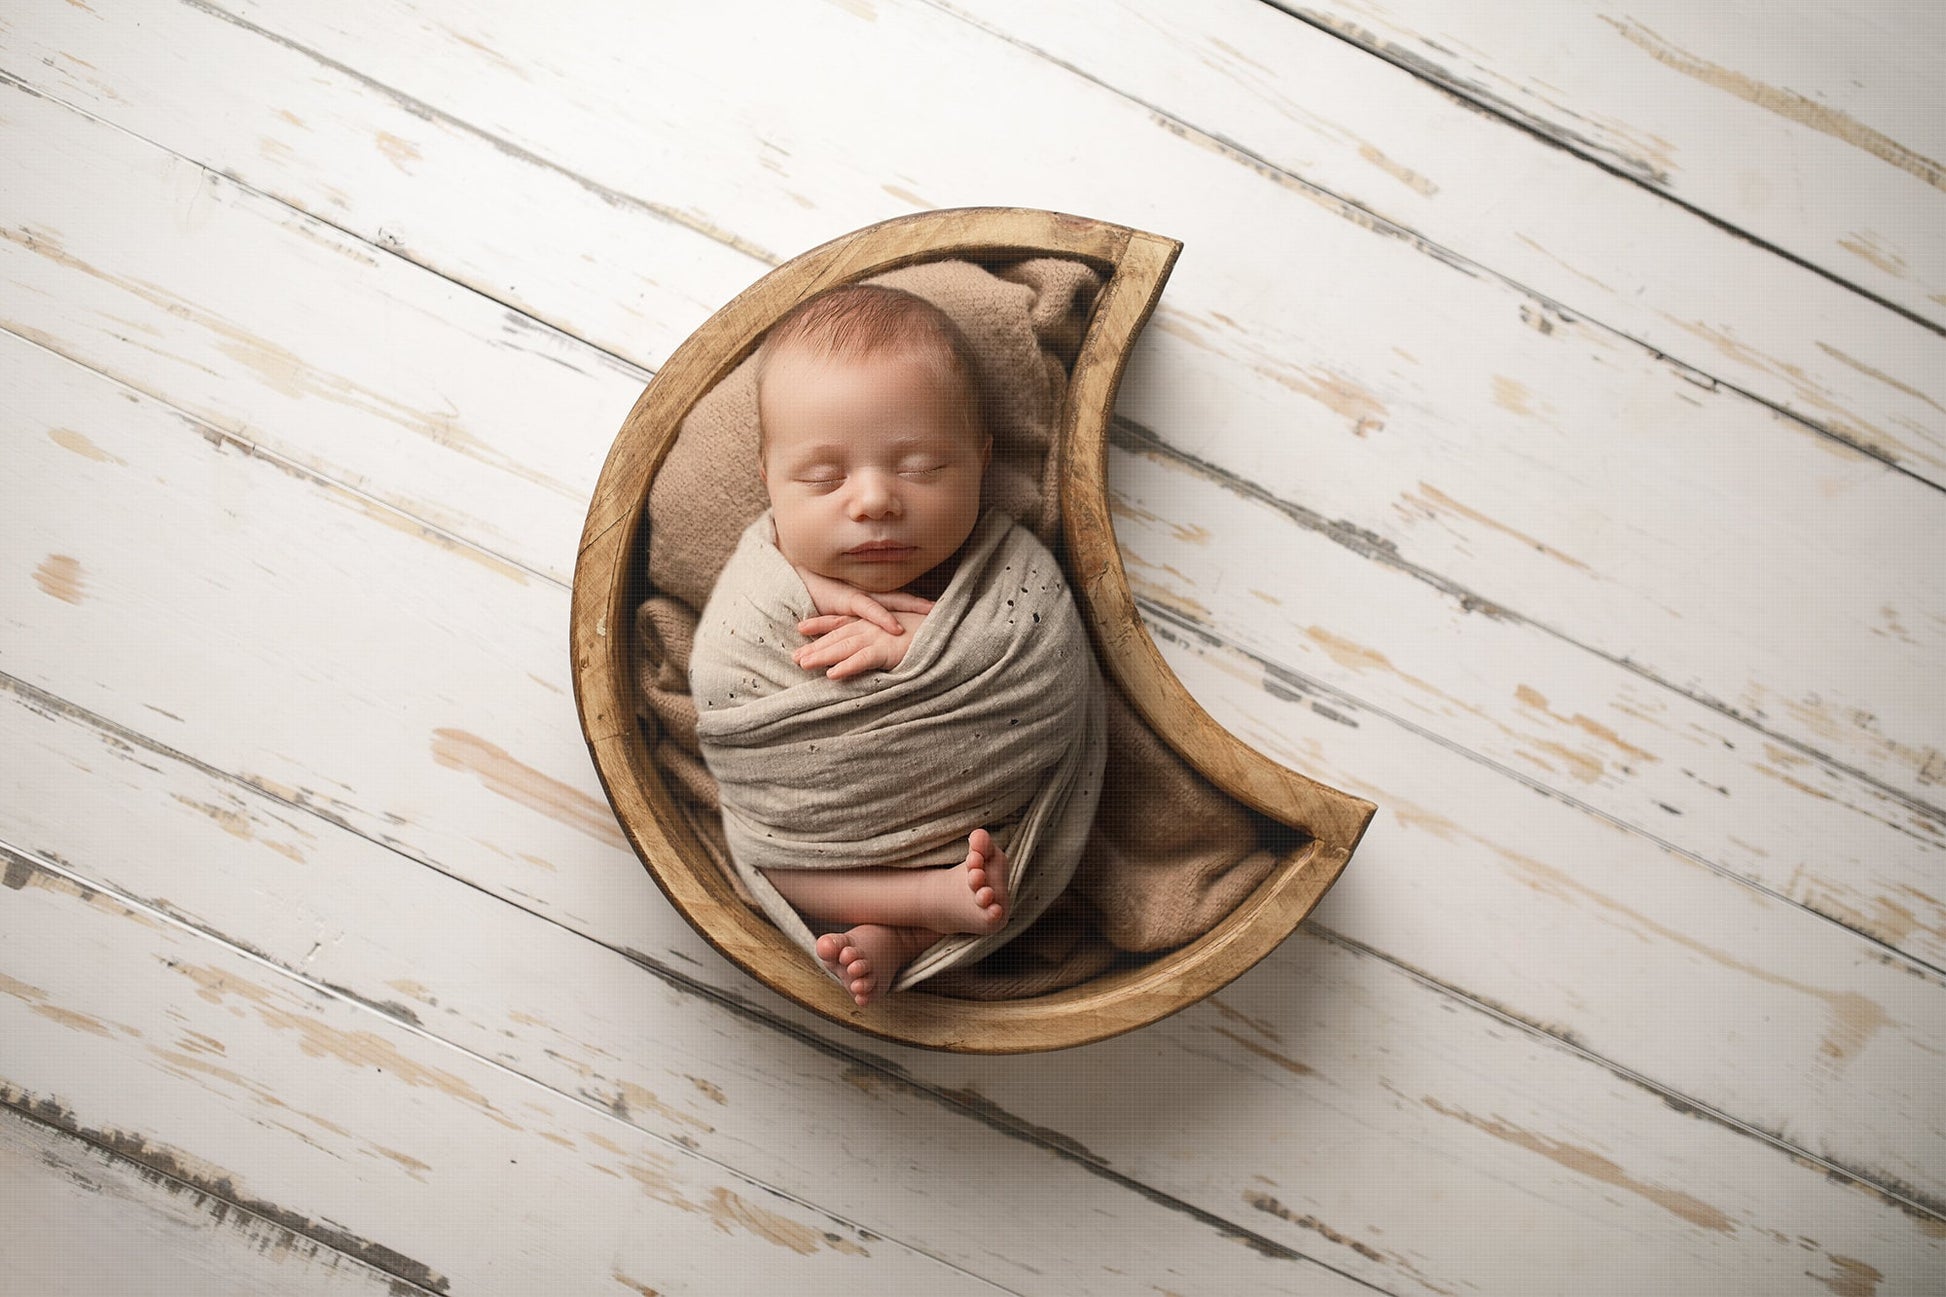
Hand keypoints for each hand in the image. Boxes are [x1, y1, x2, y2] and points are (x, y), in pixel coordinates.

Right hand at [793, 566, 932, 634]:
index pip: (904, 599)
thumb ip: (863, 616)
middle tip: (951, 608)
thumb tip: (883, 628)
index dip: (922, 604)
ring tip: (932, 614)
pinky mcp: (847, 602)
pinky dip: (883, 619)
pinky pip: (869, 611)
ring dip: (913, 608)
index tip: (945, 607)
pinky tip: (896, 627)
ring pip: (894, 602)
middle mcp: (872, 594)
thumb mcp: (847, 609)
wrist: (797, 581)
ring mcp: (861, 596)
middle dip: (926, 604)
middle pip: (906, 599)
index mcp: (874, 596)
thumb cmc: (822, 597)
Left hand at [793, 610, 928, 678]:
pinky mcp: (887, 649)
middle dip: (814, 646)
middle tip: (794, 658)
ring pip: (843, 646)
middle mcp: (871, 626)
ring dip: (822, 655)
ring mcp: (878, 636)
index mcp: (872, 620)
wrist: (946, 631)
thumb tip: (866, 647)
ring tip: (803, 664)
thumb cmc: (924, 633)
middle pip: (836, 636)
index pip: (840, 621)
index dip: (819, 624)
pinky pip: (863, 659)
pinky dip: (847, 666)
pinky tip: (833, 675)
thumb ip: (881, 636)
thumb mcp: (897, 632)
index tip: (800, 628)